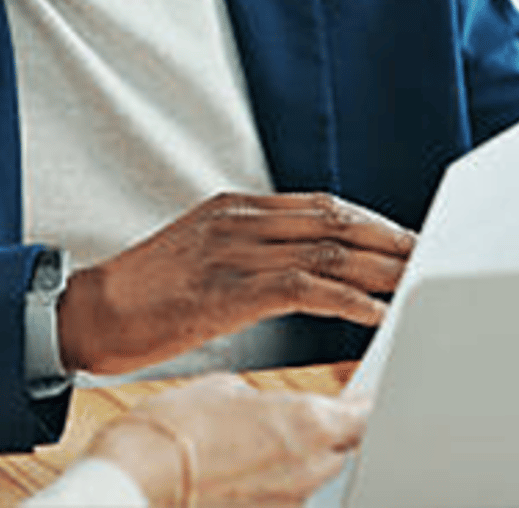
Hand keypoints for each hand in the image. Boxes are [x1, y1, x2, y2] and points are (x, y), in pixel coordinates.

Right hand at [58, 193, 415, 375]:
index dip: (371, 222)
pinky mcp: (230, 290)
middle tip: (428, 258)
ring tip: (416, 283)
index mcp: (232, 209)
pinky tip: (373, 312)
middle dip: (389, 240)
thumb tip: (296, 270)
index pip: (320, 205)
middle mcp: (238, 221)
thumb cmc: (142, 295)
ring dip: (381, 269)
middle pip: (335, 220)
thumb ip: (246, 251)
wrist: (90, 313)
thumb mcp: (199, 256)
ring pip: (329, 250)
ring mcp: (234, 252)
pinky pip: (306, 287)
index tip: (404, 240)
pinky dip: (348, 299)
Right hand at [83, 374, 366, 507]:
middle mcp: (310, 468)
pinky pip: (284, 499)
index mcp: (308, 423)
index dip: (361, 402)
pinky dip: (271, 485)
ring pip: (313, 478)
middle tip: (296, 418)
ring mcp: (291, 503)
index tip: (356, 394)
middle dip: (329, 433)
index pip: (364, 413)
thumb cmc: (170, 431)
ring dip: (297, 462)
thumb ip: (256, 397)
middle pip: (344, 449)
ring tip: (254, 448)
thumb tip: (259, 406)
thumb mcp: (218, 389)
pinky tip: (237, 473)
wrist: (137, 481)